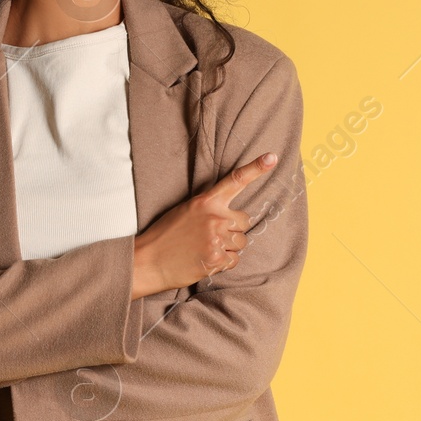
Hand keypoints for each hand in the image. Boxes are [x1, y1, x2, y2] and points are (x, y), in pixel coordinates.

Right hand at [132, 152, 278, 298]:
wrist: (148, 261)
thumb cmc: (166, 235)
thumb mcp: (186, 211)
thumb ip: (209, 208)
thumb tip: (231, 217)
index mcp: (206, 201)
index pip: (235, 180)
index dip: (256, 168)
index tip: (272, 158)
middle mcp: (214, 217)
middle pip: (245, 222)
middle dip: (233, 230)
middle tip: (212, 236)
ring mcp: (216, 239)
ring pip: (241, 243)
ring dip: (229, 248)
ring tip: (206, 249)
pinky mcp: (216, 259)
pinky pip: (234, 260)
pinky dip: (223, 263)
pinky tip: (206, 260)